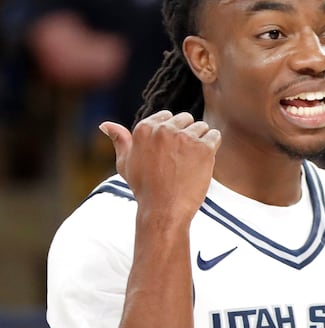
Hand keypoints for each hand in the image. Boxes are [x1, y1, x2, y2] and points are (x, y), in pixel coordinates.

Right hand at [99, 110, 221, 224]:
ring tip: (190, 163)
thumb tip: (105, 124)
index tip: (169, 152)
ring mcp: (185, 138)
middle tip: (180, 159)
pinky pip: (215, 136)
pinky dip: (213, 147)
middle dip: (187, 135)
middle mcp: (164, 129)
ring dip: (201, 142)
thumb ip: (119, 140)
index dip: (171, 134)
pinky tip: (203, 162)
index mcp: (144, 128)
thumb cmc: (145, 189)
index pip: (167, 116)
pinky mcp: (203, 147)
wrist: (164, 211)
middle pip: (186, 119)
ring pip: (202, 127)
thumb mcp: (125, 163)